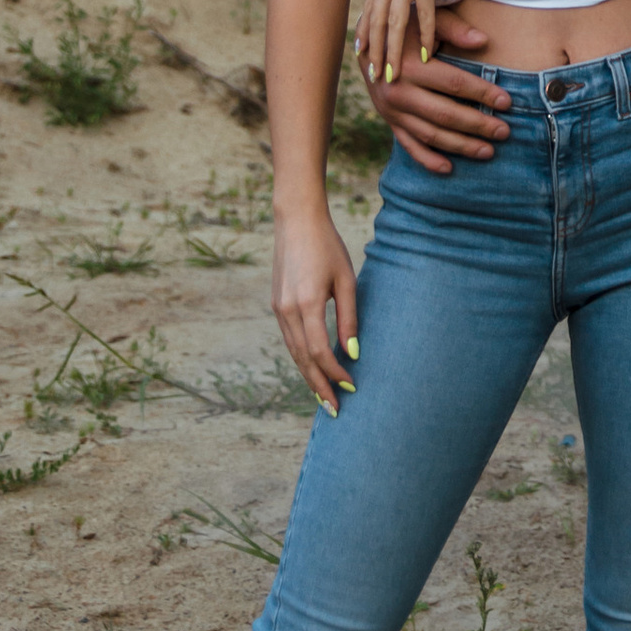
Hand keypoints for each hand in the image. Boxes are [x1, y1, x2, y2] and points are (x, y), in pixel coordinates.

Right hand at [273, 201, 359, 410]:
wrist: (295, 221)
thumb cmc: (327, 246)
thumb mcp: (346, 279)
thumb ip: (349, 317)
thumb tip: (353, 352)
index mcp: (306, 304)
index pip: (319, 352)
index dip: (335, 373)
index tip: (352, 387)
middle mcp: (287, 311)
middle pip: (302, 360)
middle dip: (319, 386)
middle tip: (335, 410)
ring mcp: (278, 309)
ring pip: (293, 353)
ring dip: (308, 377)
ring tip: (324, 397)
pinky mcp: (277, 305)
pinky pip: (289, 340)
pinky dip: (301, 359)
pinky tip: (313, 368)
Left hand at [357, 0, 481, 93]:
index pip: (369, 6)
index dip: (365, 32)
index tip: (361, 54)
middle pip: (377, 19)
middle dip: (374, 50)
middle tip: (373, 75)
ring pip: (395, 21)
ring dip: (393, 51)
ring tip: (393, 74)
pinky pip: (424, 13)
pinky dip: (423, 35)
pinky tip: (424, 54)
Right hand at [368, 25, 510, 174]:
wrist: (366, 40)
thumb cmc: (404, 26)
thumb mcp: (426, 19)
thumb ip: (454, 29)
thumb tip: (483, 41)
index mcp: (410, 65)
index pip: (454, 84)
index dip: (483, 93)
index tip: (507, 102)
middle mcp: (398, 92)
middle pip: (445, 114)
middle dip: (478, 125)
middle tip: (504, 132)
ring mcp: (391, 110)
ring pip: (430, 134)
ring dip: (460, 145)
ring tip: (488, 151)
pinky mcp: (389, 120)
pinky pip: (408, 145)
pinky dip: (427, 159)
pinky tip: (449, 168)